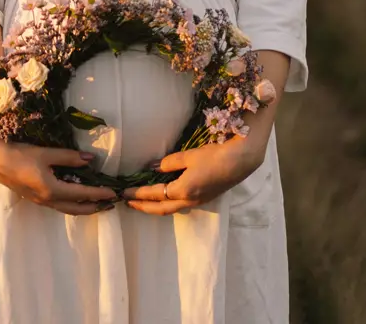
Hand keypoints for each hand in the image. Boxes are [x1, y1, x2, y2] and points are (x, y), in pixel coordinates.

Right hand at [0, 142, 119, 215]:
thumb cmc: (20, 155)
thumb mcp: (47, 153)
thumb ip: (69, 157)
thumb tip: (91, 159)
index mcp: (52, 190)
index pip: (82, 193)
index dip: (99, 194)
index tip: (113, 193)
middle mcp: (47, 200)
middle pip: (76, 208)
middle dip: (94, 207)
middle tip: (110, 204)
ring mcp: (40, 201)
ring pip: (67, 209)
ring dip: (83, 207)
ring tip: (97, 203)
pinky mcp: (35, 197)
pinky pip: (58, 205)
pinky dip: (71, 204)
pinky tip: (75, 197)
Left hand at [122, 136, 265, 215]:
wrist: (241, 161)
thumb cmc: (214, 156)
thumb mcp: (189, 156)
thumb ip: (169, 163)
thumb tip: (152, 167)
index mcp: (183, 190)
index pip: (155, 194)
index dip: (138, 193)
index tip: (124, 192)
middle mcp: (189, 200)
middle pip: (161, 209)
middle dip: (143, 207)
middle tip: (128, 203)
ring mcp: (198, 201)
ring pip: (171, 209)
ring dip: (154, 207)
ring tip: (142, 203)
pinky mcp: (204, 198)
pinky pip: (180, 205)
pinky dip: (167, 204)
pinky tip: (164, 197)